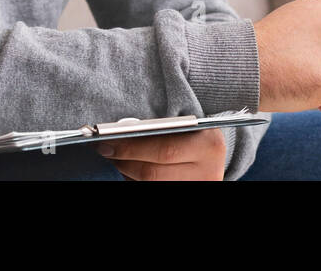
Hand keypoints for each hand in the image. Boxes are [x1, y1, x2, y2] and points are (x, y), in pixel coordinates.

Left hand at [97, 127, 225, 180]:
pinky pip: (154, 190)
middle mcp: (208, 172)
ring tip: (114, 160)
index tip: (107, 142)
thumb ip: (162, 129)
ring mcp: (198, 187)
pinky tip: (127, 171)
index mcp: (209, 145)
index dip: (131, 148)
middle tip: (106, 151)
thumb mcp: (188, 125)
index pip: (164, 150)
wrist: (214, 153)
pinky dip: (136, 181)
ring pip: (151, 186)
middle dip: (125, 162)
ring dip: (127, 174)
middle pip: (154, 174)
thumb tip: (121, 134)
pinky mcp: (189, 195)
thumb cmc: (195, 133)